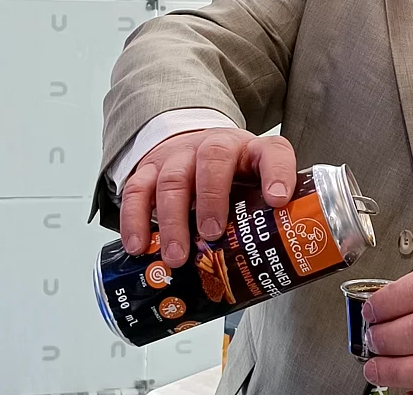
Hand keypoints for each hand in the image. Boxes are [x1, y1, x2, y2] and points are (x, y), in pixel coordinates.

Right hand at [119, 128, 295, 267]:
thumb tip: (277, 266)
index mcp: (252, 152)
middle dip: (212, 197)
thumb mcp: (254, 187)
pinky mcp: (151, 169)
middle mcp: (216, 146)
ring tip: (177, 256)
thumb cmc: (231, 177)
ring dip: (174, 220)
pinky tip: (140, 246)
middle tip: (212, 233)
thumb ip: (265, 216)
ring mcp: (181, 156)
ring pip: (173, 178)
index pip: (272, 152)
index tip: (277, 200)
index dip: (277, 173)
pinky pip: (137, 189)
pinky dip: (135, 219)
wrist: (195, 149)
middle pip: (214, 157)